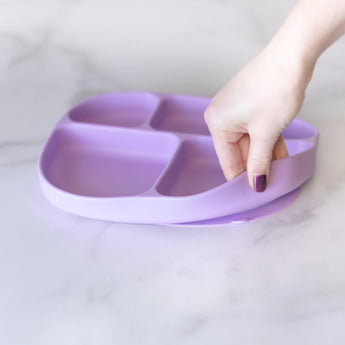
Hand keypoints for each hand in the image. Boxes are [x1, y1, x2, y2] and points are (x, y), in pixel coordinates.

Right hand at [204, 46, 313, 191]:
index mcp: (217, 123)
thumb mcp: (267, 132)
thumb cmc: (274, 88)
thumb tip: (256, 184)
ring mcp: (234, 110)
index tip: (254, 193)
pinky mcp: (247, 105)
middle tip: (272, 181)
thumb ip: (260, 162)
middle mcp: (221, 117)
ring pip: (249, 142)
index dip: (242, 179)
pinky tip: (279, 153)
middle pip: (239, 152)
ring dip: (265, 153)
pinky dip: (267, 140)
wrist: (292, 55)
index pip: (228, 161)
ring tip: (280, 168)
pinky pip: (255, 130)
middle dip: (257, 165)